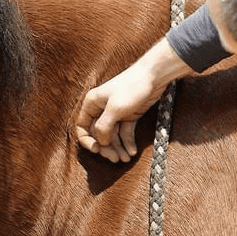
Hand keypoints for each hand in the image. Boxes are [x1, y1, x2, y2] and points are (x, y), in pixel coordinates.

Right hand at [76, 38, 192, 162]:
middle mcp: (101, 109)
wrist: (154, 76)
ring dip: (118, 148)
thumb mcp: (115, 108)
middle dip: (106, 147)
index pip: (82, 127)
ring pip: (112, 136)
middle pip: (99, 134)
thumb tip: (100, 142)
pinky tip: (132, 151)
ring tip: (126, 159)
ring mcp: (115, 113)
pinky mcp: (129, 116)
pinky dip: (127, 142)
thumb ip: (104, 127)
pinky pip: (125, 133)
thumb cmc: (131, 87)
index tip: (96, 150)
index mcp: (92, 104)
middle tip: (115, 159)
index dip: (87, 141)